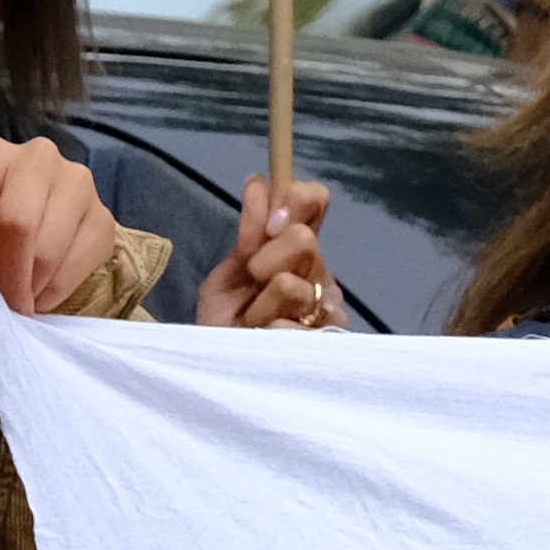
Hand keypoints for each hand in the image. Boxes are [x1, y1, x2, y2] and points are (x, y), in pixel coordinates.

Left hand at [0, 137, 123, 318]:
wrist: (37, 214)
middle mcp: (37, 157)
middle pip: (16, 225)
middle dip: (7, 276)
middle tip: (4, 304)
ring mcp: (77, 182)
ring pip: (48, 248)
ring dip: (31, 287)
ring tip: (22, 299)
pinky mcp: (104, 214)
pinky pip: (78, 262)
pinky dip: (56, 290)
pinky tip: (42, 294)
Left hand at [197, 174, 340, 331]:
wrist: (222, 366)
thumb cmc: (225, 320)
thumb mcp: (227, 274)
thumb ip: (247, 234)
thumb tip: (258, 182)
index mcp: (295, 247)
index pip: (315, 201)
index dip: (295, 201)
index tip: (268, 224)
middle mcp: (318, 271)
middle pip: (303, 240)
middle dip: (265, 260)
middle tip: (252, 282)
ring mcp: (327, 305)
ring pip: (291, 285)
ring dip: (259, 307)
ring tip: (254, 322)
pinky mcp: (328, 339)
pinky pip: (291, 324)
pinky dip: (268, 332)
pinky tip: (267, 341)